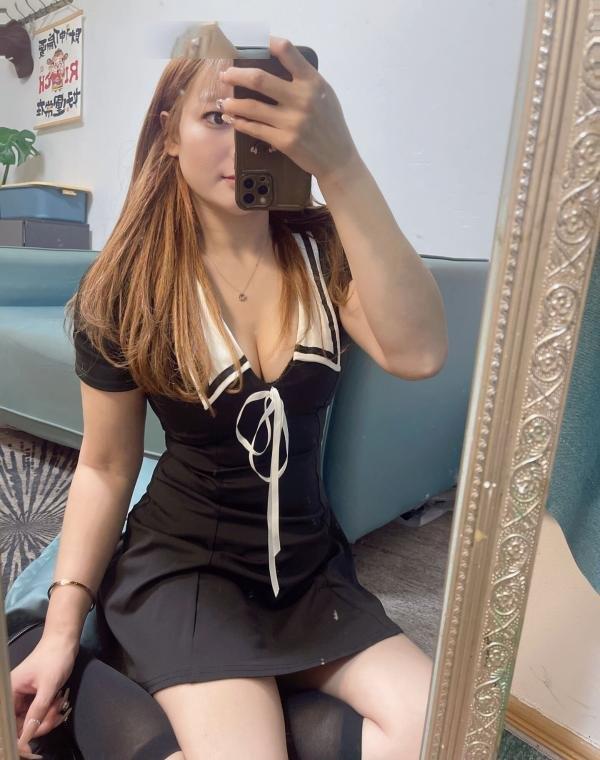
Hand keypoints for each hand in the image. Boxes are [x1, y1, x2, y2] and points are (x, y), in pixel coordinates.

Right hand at [11, 635, 75, 758]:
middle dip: (41, 724)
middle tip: (57, 714)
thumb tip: (26, 738)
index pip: (7, 725)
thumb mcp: (48, 686)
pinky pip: (40, 713)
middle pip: (22, 726)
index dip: (18, 739)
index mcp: (9, 694)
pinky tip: (59, 702)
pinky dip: (51, 712)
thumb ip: (37, 712)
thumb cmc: (54, 658)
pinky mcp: (34, 697)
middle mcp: (12, 697)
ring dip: (48, 717)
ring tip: (60, 702)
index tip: (30, 750)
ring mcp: (24, 698)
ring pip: (33, 721)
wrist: (64, 641)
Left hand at [217, 35, 359, 181]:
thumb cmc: (330, 125)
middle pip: (259, 79)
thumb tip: (274, 65)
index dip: (264, 43)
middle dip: (236, 75)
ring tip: (224, 102)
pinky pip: (255, 129)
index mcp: (312, 82)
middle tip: (226, 76)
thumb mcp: (324, 95)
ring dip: (233, 103)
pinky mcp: (284, 141)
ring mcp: (292, 121)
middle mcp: (302, 99)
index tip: (249, 45)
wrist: (338, 160)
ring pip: (252, 107)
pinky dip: (240, 123)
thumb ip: (304, 80)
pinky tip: (233, 119)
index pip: (286, 51)